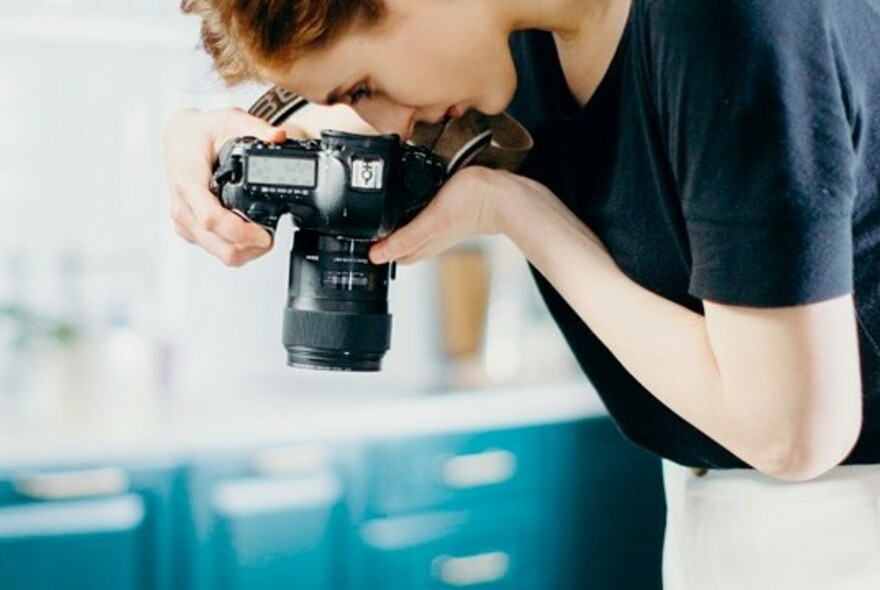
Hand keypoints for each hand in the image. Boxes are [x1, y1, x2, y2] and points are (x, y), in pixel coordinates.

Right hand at [163, 107, 298, 265]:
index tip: (266, 234)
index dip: (242, 233)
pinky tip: (247, 232)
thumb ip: (256, 127)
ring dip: (246, 250)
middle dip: (251, 248)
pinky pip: (214, 249)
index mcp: (189, 181)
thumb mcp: (229, 119)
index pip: (213, 219)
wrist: (178, 137)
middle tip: (272, 235)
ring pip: (219, 253)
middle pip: (219, 246)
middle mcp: (182, 206)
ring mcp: (183, 220)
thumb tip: (279, 136)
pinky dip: (235, 247)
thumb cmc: (200, 131)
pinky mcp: (187, 228)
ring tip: (263, 234)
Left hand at [369, 166, 519, 263]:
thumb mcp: (431, 222)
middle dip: (382, 238)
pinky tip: (410, 203)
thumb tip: (376, 256)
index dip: (374, 249)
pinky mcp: (447, 210)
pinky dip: (411, 213)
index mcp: (422, 244)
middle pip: (398, 243)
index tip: (357, 239)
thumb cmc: (472, 205)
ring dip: (395, 225)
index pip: (391, 254)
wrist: (501, 192)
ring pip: (410, 230)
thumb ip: (404, 240)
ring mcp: (438, 224)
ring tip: (380, 215)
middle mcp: (429, 237)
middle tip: (364, 226)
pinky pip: (422, 216)